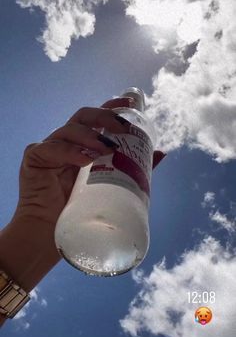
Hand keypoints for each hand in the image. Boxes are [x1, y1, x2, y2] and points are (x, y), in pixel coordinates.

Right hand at [13, 97, 165, 224]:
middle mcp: (65, 142)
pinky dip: (69, 152)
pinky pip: (51, 149)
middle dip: (104, 117)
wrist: (50, 233)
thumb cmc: (79, 209)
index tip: (130, 103)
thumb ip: (131, 166)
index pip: (96, 118)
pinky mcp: (34, 159)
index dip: (111, 106)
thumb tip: (161, 152)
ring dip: (90, 136)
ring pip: (68, 130)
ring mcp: (48, 148)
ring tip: (106, 148)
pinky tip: (84, 160)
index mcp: (81, 145)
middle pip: (83, 117)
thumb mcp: (110, 183)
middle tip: (123, 128)